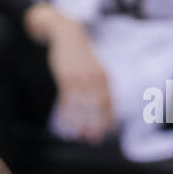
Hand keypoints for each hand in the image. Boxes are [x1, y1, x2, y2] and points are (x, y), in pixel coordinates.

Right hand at [39, 11, 115, 141]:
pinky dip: (66, 114)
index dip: (107, 120)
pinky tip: (64, 124)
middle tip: (92, 139)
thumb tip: (102, 103)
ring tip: (77, 135)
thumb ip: (99, 84)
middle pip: (96, 107)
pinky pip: (66, 100)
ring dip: (79, 123)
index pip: (108, 103)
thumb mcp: (94, 68)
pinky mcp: (66, 78)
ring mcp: (80, 78)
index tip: (106, 133)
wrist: (68, 35)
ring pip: (81, 106)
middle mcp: (94, 79)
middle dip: (95, 125)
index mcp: (104, 77)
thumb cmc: (81, 55)